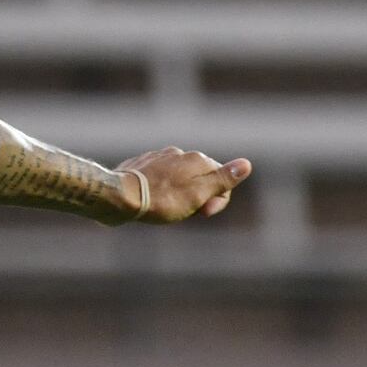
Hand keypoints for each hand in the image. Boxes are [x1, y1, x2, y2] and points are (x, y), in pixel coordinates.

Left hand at [119, 148, 251, 223]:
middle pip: (199, 179)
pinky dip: (159, 190)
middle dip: (196, 198)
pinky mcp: (142, 165)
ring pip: (178, 178)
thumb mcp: (198, 194)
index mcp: (198, 160)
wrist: (119, 197)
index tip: (202, 213)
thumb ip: (223, 179)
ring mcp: (159, 157)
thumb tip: (246, 164)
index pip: (222, 180)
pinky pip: (158, 178)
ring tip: (164, 208)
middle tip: (180, 213)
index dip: (216, 201)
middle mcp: (179, 153)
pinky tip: (151, 201)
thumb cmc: (162, 200)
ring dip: (177, 194)